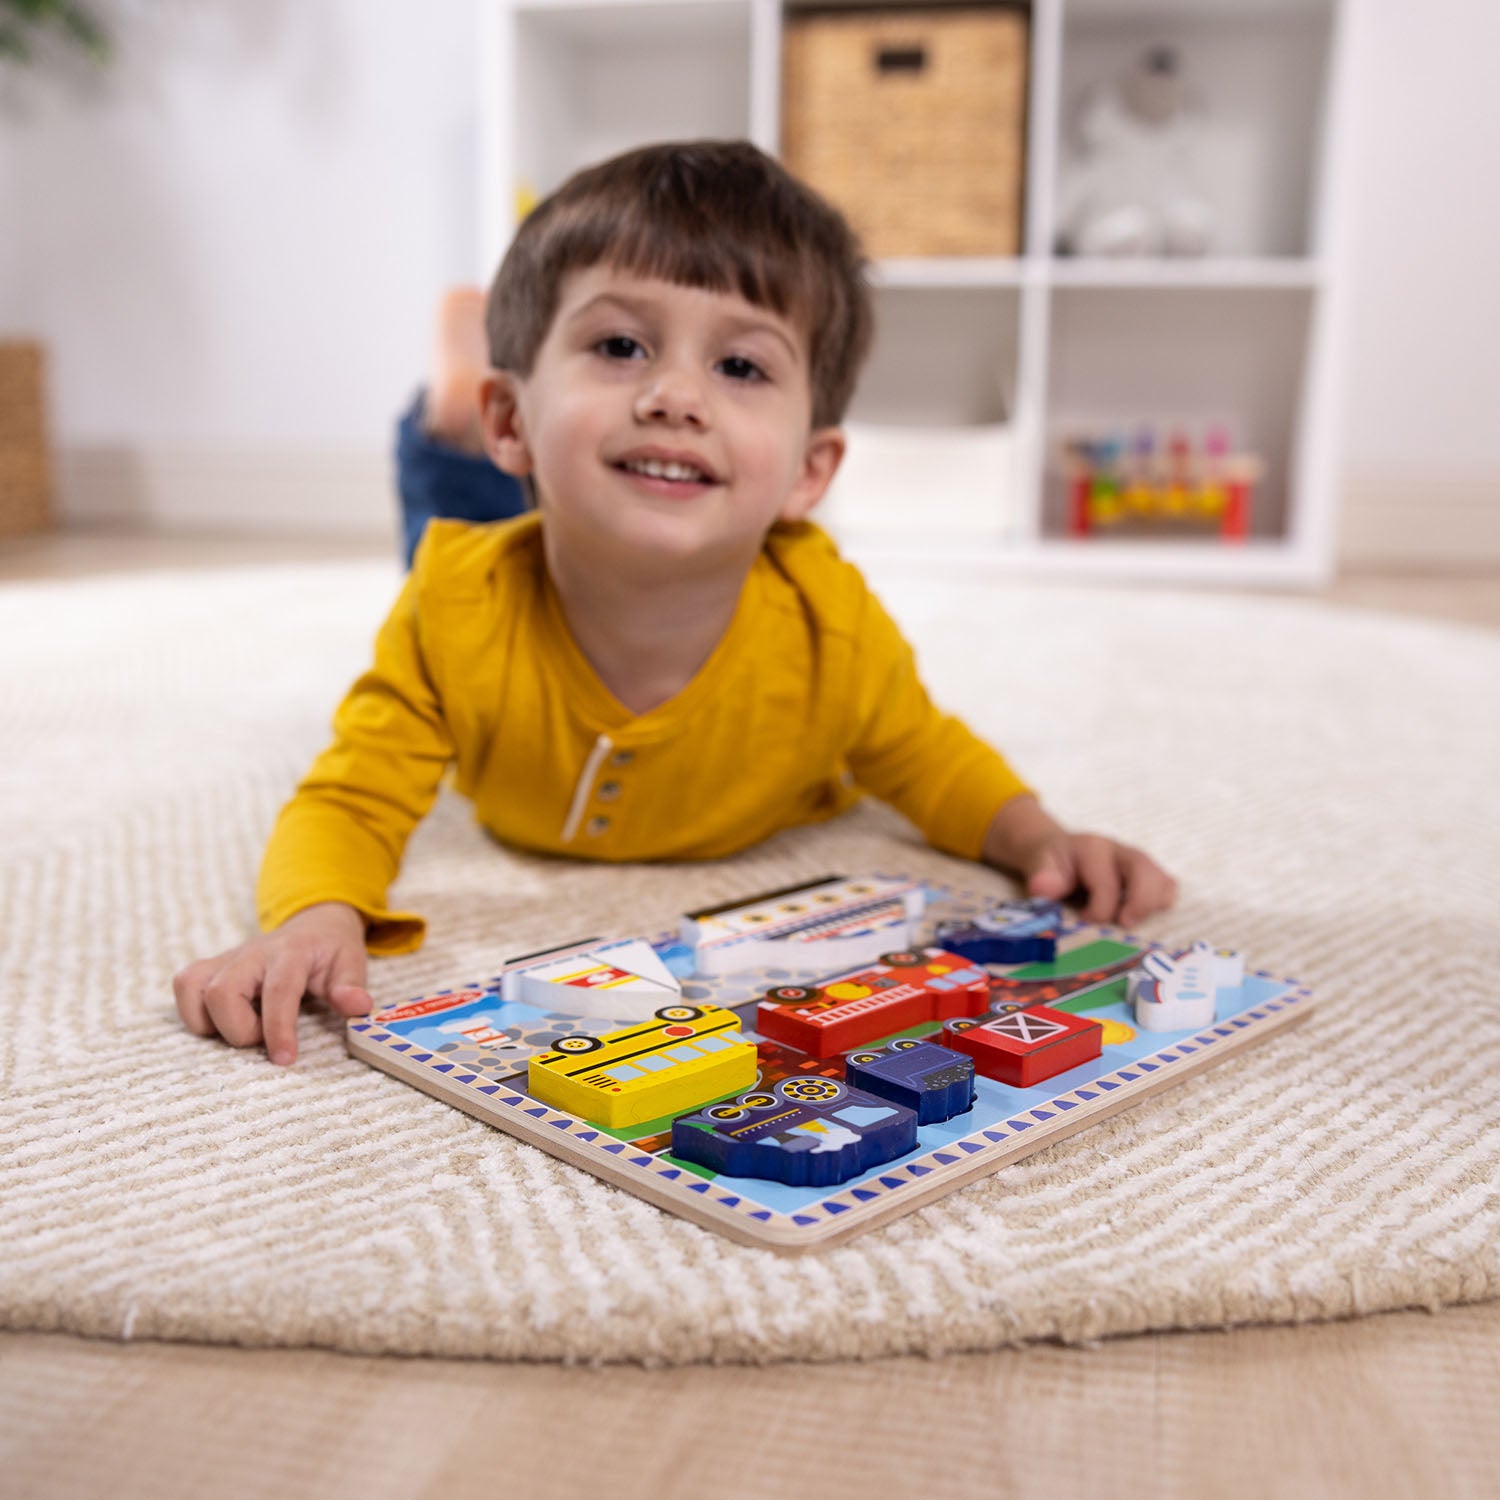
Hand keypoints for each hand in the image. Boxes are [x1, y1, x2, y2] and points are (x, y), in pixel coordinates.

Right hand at [172, 902, 372, 1065]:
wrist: (313, 923)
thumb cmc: (330, 950)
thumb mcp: (352, 963)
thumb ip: (351, 986)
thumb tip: (357, 1007)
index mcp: (291, 952)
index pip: (278, 991)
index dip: (278, 1028)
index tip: (284, 1059)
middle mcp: (252, 953)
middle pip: (222, 991)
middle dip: (240, 1029)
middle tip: (264, 1038)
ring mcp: (227, 958)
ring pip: (193, 989)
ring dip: (213, 1022)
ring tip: (244, 1027)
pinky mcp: (210, 966)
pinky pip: (184, 987)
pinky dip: (196, 1012)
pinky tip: (225, 1019)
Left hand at [982, 795, 1176, 928]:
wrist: (1057, 851)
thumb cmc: (1050, 864)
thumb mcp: (1038, 865)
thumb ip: (1042, 877)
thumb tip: (1045, 889)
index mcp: (1092, 849)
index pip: (1106, 883)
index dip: (1098, 910)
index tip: (1083, 921)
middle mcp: (1120, 852)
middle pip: (1144, 870)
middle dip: (1139, 903)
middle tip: (1124, 925)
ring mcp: (1137, 863)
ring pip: (1163, 880)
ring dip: (1153, 906)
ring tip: (1133, 923)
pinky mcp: (1147, 875)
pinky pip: (1168, 887)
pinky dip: (1161, 905)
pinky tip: (1145, 919)